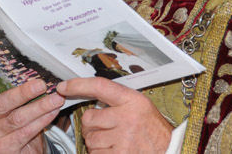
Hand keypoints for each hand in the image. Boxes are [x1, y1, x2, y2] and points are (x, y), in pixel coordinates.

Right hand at [0, 54, 65, 152]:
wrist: (18, 149)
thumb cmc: (13, 117)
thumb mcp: (9, 101)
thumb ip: (11, 85)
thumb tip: (32, 63)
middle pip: (2, 103)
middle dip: (23, 93)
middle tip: (42, 84)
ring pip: (17, 119)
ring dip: (40, 107)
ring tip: (56, 99)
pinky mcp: (1, 149)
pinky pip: (25, 132)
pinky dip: (41, 121)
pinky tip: (52, 112)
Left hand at [56, 77, 172, 152]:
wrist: (168, 150)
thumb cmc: (151, 127)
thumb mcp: (139, 104)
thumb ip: (116, 99)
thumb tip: (86, 94)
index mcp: (131, 100)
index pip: (99, 86)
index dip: (78, 85)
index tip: (63, 87)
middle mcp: (127, 118)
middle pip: (89, 118)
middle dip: (92, 125)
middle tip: (105, 127)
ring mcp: (123, 139)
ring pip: (90, 139)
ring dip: (95, 141)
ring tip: (112, 140)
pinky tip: (113, 150)